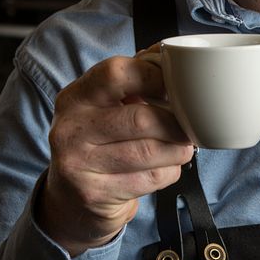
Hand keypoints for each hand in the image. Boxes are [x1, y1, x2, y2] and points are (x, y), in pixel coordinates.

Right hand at [36, 51, 193, 255]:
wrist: (71, 199)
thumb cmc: (98, 141)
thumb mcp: (104, 106)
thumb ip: (134, 80)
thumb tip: (174, 59)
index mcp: (75, 97)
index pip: (116, 73)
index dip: (154, 76)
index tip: (175, 86)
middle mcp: (71, 129)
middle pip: (140, 118)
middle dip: (175, 123)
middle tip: (189, 126)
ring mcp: (79, 164)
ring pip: (149, 152)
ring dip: (177, 149)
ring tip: (183, 146)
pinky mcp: (95, 194)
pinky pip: (149, 179)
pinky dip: (169, 171)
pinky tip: (165, 167)